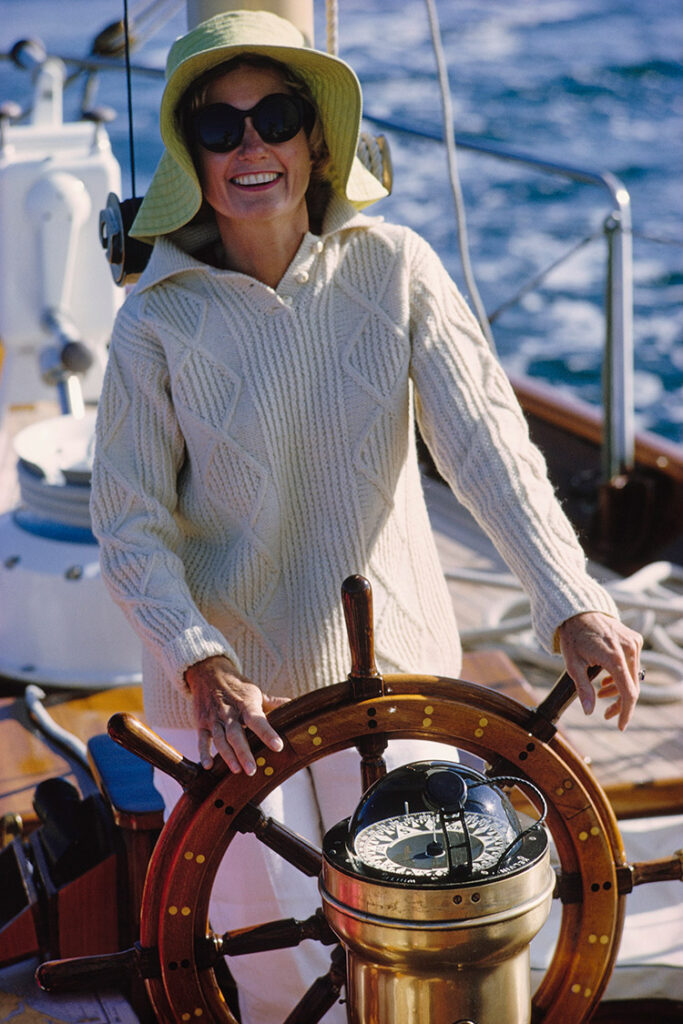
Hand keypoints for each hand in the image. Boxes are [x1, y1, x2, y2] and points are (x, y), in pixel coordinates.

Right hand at [185, 655, 288, 773]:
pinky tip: (209, 767)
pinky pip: (201, 739)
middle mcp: (229, 712)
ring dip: (227, 755)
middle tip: (252, 770)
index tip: (278, 746)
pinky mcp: (201, 723)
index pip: (257, 719)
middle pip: (235, 734)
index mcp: (246, 704)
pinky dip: (203, 752)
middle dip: (243, 752)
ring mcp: (214, 718)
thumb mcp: (255, 692)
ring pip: (219, 739)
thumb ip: (273, 703)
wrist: (208, 672)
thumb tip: (295, 706)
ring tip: (237, 770)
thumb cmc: (237, 687)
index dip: (267, 733)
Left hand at [557, 612, 642, 729]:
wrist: (578, 611)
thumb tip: (588, 712)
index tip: (620, 726)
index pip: (628, 693)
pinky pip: (633, 664)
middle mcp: (629, 649)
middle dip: (620, 704)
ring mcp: (634, 643)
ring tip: (602, 694)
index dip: (626, 713)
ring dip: (620, 689)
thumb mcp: (573, 664)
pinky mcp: (634, 639)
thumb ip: (583, 689)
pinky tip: (607, 681)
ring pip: (633, 676)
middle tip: (606, 714)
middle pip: (632, 687)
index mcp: (615, 658)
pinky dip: (622, 675)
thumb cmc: (572, 637)